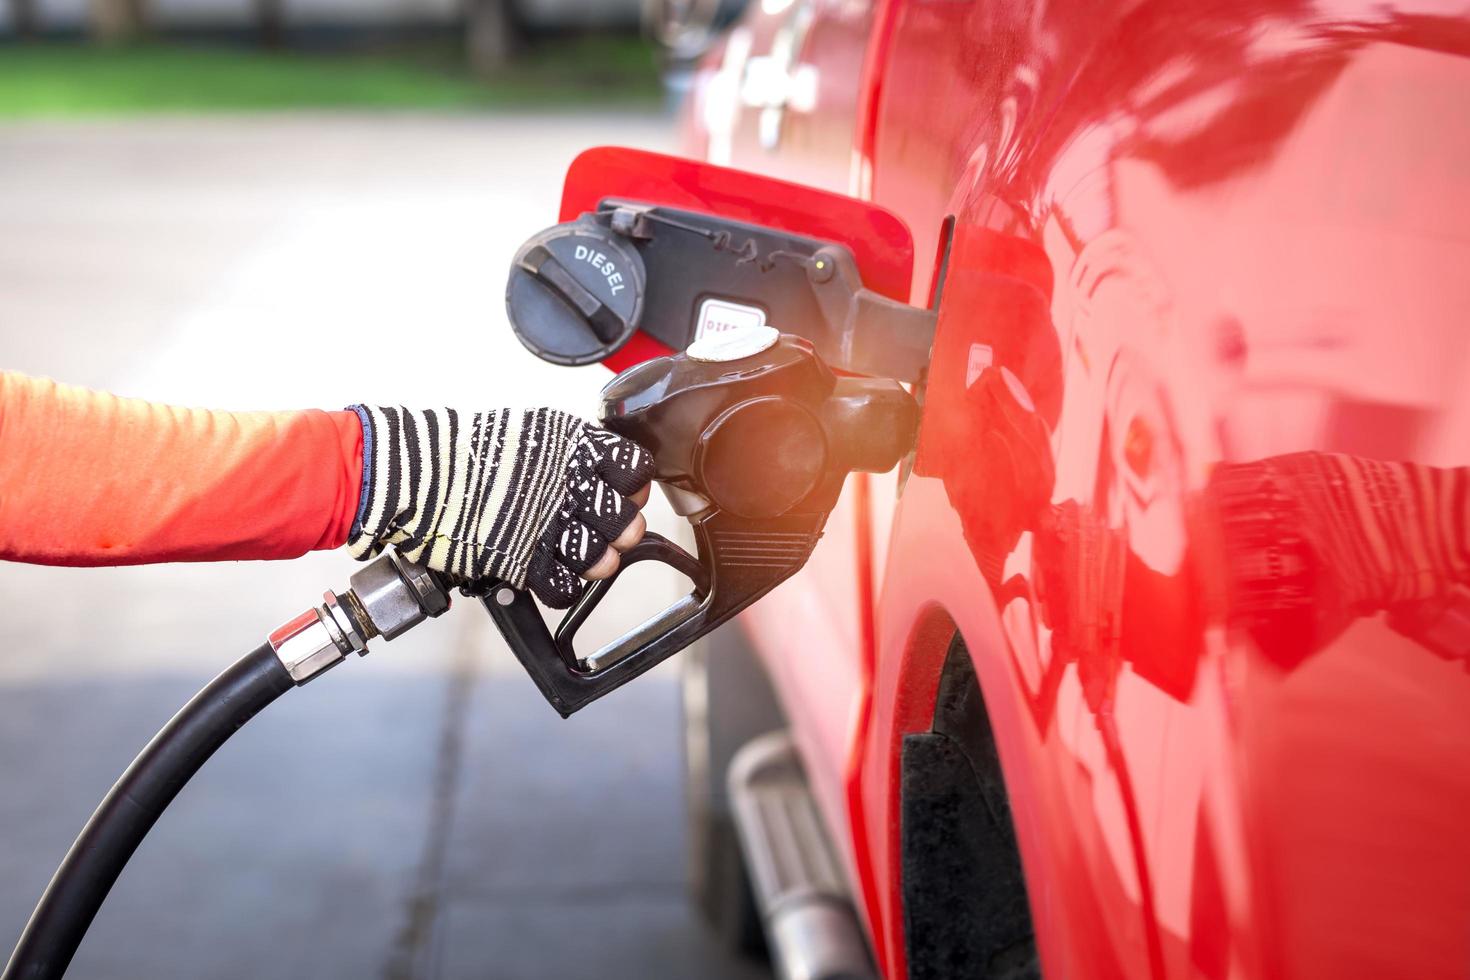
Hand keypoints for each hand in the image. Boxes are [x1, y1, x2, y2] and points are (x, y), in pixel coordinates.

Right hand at [347, 407, 654, 607]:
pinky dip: (561, 586)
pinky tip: (548, 570)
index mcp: (575, 448)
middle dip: (621, 530)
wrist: (417, 474)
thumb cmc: (468, 448)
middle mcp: (569, 488)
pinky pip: (565, 589)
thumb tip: (604, 469)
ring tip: (577, 554)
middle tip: (604, 530)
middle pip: (628, 522)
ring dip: (595, 562)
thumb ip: (575, 450)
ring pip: (603, 561)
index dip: (631, 486)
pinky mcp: (523, 563)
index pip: (636, 472)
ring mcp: (548, 528)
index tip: (621, 491)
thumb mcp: (534, 429)